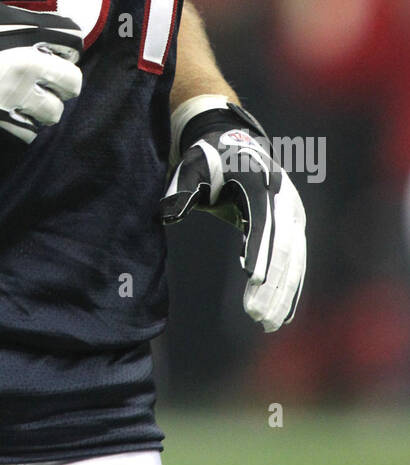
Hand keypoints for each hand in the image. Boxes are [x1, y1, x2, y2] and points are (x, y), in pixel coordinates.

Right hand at [0, 0, 83, 142]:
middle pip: (73, 82)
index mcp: (24, 28)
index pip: (75, 40)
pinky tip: (9, 114)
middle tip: (42, 76)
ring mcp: (11, 95)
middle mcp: (26, 63)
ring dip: (43, 106)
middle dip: (60, 79)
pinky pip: (28, 133)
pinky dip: (24, 126)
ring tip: (26, 98)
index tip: (50, 45)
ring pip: (53, 112)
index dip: (66, 43)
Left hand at [160, 101, 305, 331]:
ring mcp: (292, 212)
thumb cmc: (208, 159)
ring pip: (293, 258)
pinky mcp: (294, 225)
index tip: (252, 280)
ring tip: (269, 323)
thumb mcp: (192, 167)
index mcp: (258, 183)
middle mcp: (282, 198)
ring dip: (283, 292)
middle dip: (272, 283)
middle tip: (258, 315)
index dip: (259, 251)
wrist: (234, 142)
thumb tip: (169, 211)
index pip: (261, 223)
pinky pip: (296, 260)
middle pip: (282, 246)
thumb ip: (183, 188)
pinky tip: (283, 313)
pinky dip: (291, 286)